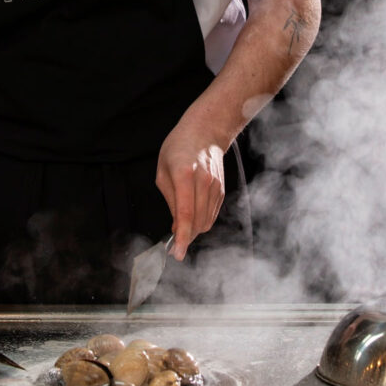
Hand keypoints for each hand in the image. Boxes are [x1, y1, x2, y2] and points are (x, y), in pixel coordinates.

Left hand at [155, 116, 226, 261]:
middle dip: (186, 236)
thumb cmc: (178, 148)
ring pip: (206, 221)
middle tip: (174, 240)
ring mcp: (216, 186)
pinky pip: (212, 215)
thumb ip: (170, 200)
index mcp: (185, 175)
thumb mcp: (163, 171)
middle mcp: (204, 181)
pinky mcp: (222, 190)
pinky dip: (201, 221)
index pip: (186, 214)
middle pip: (198, 222)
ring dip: (194, 230)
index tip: (177, 254)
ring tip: (182, 224)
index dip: (182, 237)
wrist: (204, 131)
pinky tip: (192, 214)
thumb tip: (177, 227)